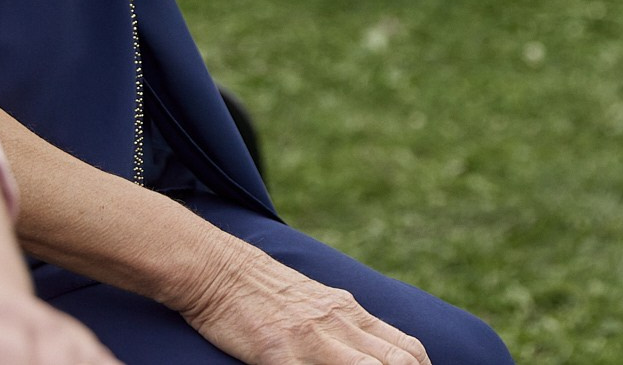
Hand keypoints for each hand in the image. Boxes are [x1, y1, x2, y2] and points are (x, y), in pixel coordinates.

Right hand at [175, 244, 429, 364]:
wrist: (215, 268)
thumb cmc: (262, 290)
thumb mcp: (315, 302)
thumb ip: (345, 325)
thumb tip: (375, 351)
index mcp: (350, 312)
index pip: (407, 350)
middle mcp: (339, 323)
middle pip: (399, 363)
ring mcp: (312, 339)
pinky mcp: (279, 352)